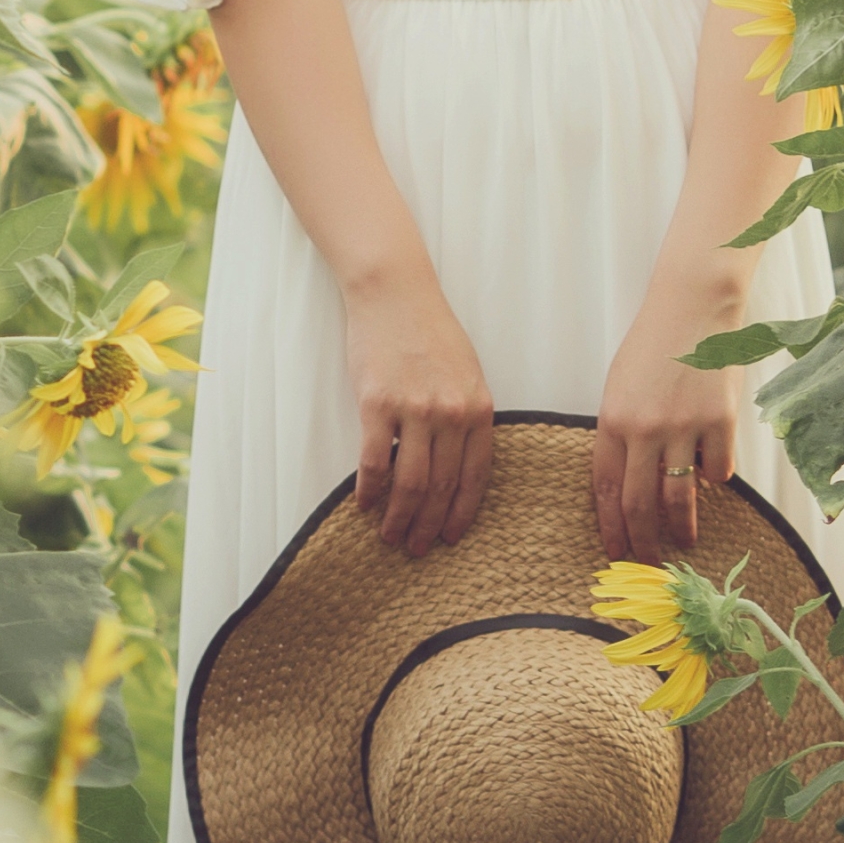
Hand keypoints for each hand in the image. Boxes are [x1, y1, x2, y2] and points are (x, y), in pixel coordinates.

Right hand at [347, 266, 493, 557]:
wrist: (395, 294)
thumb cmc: (430, 332)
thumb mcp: (467, 373)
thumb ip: (467, 416)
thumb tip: (458, 463)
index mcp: (479, 408)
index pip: (475, 476)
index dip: (461, 512)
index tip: (451, 536)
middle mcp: (451, 413)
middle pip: (441, 486)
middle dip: (429, 524)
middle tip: (417, 548)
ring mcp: (414, 409)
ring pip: (409, 482)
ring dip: (399, 516)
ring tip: (390, 535)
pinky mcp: (377, 404)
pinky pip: (374, 461)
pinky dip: (370, 489)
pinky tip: (364, 505)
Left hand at [593, 279, 740, 565]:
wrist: (692, 308)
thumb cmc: (653, 347)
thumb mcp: (620, 389)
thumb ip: (621, 434)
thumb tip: (631, 484)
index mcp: (612, 422)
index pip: (605, 489)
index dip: (611, 527)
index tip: (615, 552)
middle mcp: (644, 429)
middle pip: (639, 503)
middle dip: (643, 541)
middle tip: (649, 563)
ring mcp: (683, 427)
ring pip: (680, 497)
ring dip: (682, 527)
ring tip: (686, 542)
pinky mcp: (720, 421)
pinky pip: (718, 470)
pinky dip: (716, 480)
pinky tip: (714, 481)